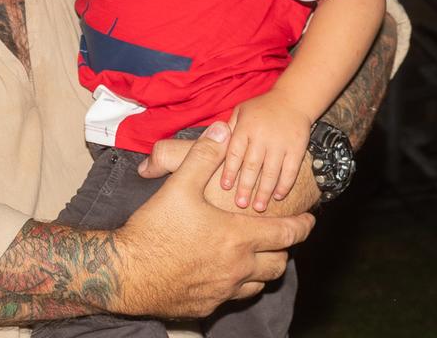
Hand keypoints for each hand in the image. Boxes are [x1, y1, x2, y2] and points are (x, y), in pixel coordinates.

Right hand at [114, 122, 313, 318]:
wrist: (126, 274)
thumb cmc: (155, 229)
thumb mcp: (179, 186)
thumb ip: (203, 157)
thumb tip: (222, 130)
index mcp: (237, 237)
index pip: (286, 234)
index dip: (302, 226)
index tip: (310, 221)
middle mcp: (238, 268)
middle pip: (278, 263)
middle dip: (283, 250)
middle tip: (279, 239)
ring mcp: (224, 290)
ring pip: (259, 284)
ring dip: (263, 269)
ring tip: (255, 257)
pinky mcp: (207, 306)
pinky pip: (234, 297)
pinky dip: (239, 285)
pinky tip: (224, 275)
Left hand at [222, 91, 311, 211]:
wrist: (293, 99)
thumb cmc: (260, 109)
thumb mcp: (240, 112)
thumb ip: (229, 130)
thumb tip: (213, 146)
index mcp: (245, 127)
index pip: (234, 153)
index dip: (229, 171)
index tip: (225, 188)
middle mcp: (262, 135)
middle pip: (252, 165)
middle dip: (246, 187)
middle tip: (240, 204)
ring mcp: (281, 142)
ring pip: (271, 171)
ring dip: (265, 191)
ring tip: (259, 207)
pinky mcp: (297, 148)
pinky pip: (291, 170)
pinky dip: (285, 184)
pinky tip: (279, 197)